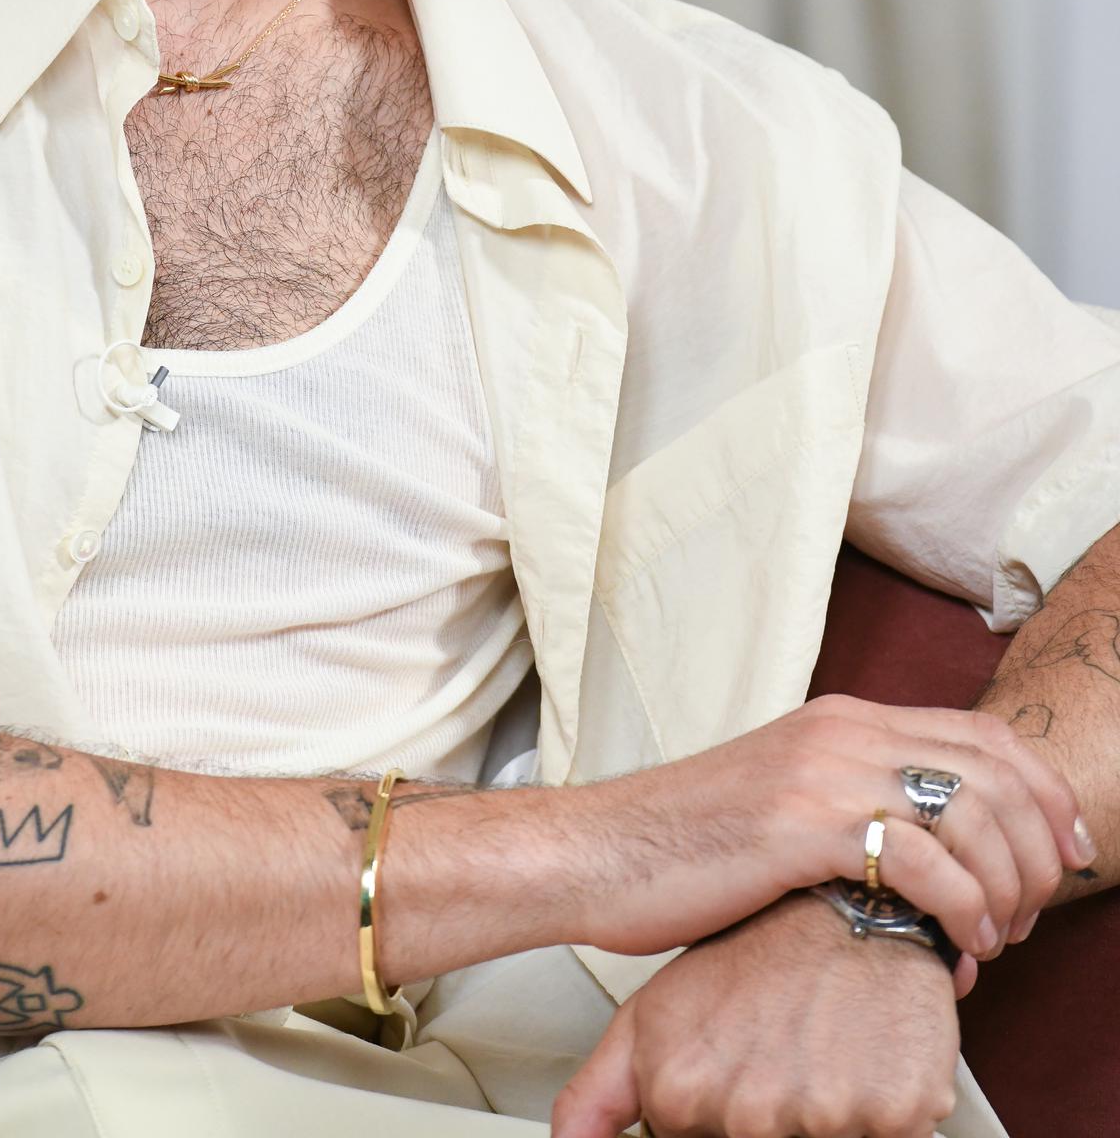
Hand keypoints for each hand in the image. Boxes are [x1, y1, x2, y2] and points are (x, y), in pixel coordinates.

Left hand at [552, 889, 960, 1137]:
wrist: (847, 900)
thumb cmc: (753, 956)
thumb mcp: (651, 1016)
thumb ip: (597, 1097)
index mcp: (680, 1095)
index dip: (714, 1122)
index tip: (735, 1071)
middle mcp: (748, 1115)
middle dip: (773, 1115)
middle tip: (778, 1054)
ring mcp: (820, 1117)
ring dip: (826, 1113)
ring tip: (818, 1052)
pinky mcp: (895, 1116)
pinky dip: (882, 1111)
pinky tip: (859, 1059)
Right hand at [568, 692, 1088, 962]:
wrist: (598, 852)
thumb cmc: (683, 844)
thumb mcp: (786, 800)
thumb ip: (855, 802)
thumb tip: (933, 851)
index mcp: (842, 719)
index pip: (984, 730)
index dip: (1045, 791)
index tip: (1067, 851)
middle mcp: (842, 731)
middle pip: (996, 769)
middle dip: (1040, 849)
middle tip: (1033, 912)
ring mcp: (823, 771)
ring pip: (975, 814)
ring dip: (1007, 889)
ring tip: (994, 939)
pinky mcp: (804, 823)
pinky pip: (928, 862)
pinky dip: (965, 912)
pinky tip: (958, 946)